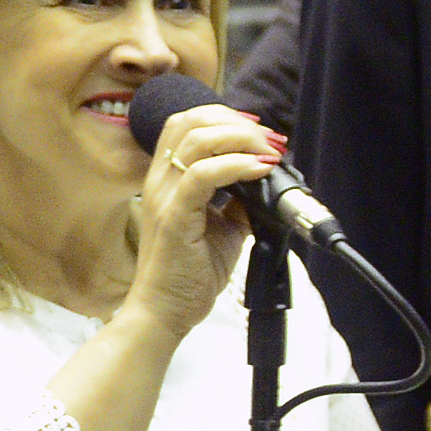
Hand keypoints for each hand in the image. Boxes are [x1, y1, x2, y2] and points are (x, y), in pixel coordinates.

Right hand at [121, 98, 273, 331]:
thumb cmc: (188, 273)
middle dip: (237, 121)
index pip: (187, 124)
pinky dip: (236, 165)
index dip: (226, 118)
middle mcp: (159, 182)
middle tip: (270, 141)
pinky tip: (259, 170)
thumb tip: (266, 182)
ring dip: (241, 138)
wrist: (165, 312)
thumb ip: (239, 201)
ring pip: (197, 139)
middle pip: (190, 120)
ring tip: (269, 153)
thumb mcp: (223, 227)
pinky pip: (203, 175)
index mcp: (166, 180)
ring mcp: (163, 198)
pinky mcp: (174, 217)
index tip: (261, 134)